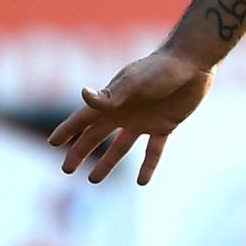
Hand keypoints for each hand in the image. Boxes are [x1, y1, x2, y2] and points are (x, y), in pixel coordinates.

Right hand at [47, 48, 212, 184]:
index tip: (53, 143)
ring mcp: (144, 120)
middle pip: (97, 136)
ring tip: (94, 180)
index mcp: (112, 100)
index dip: (68, 130)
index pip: (84, 118)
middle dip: (81, 151)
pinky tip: (142, 182)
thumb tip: (83, 95)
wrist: (192, 63)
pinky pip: (154, 150)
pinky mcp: (165, 126)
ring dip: (108, 163)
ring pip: (121, 147)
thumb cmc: (160, 68)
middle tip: (66, 169)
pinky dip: (148, 165)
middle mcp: (124, 112)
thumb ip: (111, 94)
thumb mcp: (134, 82)